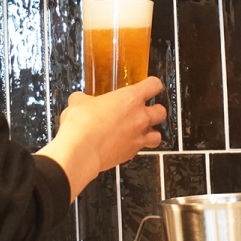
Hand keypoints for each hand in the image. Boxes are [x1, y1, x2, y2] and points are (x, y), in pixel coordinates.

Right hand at [36, 76, 166, 200]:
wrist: (82, 150)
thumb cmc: (83, 123)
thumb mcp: (79, 102)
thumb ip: (84, 99)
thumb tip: (79, 99)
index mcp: (131, 98)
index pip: (154, 85)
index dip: (152, 85)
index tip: (148, 86)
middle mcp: (140, 117)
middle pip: (161, 112)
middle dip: (155, 111)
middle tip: (144, 111)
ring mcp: (138, 137)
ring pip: (158, 135)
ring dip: (151, 132)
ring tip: (140, 131)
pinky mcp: (130, 155)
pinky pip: (140, 150)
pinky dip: (134, 147)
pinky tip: (123, 145)